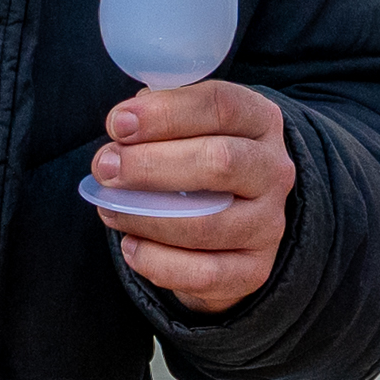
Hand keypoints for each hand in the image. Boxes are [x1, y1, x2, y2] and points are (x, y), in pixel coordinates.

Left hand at [92, 79, 295, 312]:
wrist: (236, 219)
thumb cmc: (198, 159)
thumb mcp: (189, 125)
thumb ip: (159, 116)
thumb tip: (123, 124)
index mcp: (260, 121)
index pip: (221, 106)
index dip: (165, 113)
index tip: (118, 124)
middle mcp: (273, 171)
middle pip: (219, 162)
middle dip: (150, 165)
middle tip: (105, 167)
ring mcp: (268, 224)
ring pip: (206, 224)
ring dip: (145, 217)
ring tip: (110, 208)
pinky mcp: (253, 270)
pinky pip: (203, 273)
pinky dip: (157, 262)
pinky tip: (131, 247)